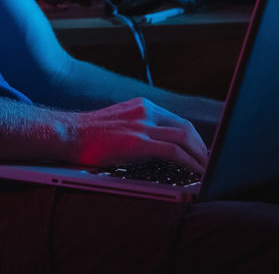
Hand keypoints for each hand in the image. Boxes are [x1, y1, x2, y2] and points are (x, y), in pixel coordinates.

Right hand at [68, 97, 208, 172]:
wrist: (68, 133)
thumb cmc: (89, 135)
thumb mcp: (120, 123)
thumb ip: (139, 129)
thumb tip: (158, 148)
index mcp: (142, 106)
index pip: (178, 121)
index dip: (195, 138)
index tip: (203, 151)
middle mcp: (146, 111)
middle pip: (186, 127)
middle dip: (202, 148)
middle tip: (210, 163)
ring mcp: (142, 125)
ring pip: (185, 137)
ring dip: (200, 155)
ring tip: (207, 170)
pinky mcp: (138, 142)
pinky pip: (174, 151)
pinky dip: (189, 162)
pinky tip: (195, 172)